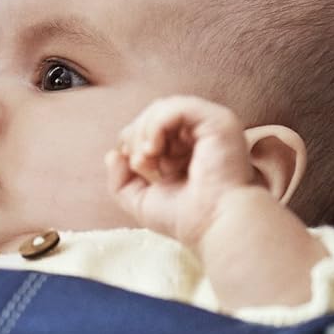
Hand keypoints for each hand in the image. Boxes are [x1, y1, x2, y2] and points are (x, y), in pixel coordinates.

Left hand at [106, 95, 256, 249]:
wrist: (215, 226)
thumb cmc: (185, 217)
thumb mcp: (140, 199)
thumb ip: (120, 178)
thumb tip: (113, 154)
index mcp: (188, 147)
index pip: (150, 125)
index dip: (132, 140)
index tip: (135, 167)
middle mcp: (203, 133)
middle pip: (154, 113)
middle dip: (136, 136)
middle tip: (140, 164)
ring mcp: (213, 124)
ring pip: (164, 107)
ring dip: (144, 132)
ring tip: (147, 159)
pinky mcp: (220, 122)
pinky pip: (177, 107)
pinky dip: (156, 125)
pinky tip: (154, 149)